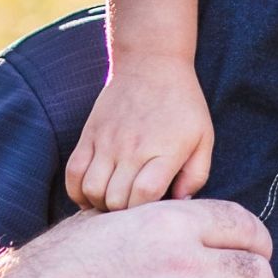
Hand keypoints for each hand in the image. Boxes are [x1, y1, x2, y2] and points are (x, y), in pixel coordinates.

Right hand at [65, 54, 213, 210]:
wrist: (151, 63)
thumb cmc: (183, 104)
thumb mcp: (204, 137)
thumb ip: (196, 175)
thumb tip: (179, 204)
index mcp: (164, 151)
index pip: (143, 197)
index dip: (144, 213)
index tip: (152, 211)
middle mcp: (133, 149)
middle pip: (116, 200)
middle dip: (124, 214)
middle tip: (133, 210)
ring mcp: (107, 142)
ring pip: (92, 190)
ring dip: (100, 204)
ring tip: (114, 201)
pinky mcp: (89, 135)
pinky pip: (73, 174)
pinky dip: (78, 191)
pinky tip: (92, 193)